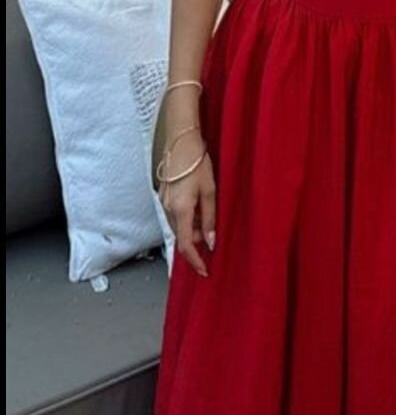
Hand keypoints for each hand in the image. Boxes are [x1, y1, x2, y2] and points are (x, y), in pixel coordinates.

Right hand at [159, 131, 216, 277]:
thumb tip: (210, 242)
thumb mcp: (210, 192)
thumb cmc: (197, 164)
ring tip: (207, 214)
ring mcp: (164, 203)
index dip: (195, 260)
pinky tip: (197, 207)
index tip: (204, 270)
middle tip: (212, 233)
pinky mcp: (164, 197)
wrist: (181, 144)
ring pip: (179, 227)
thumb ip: (209, 219)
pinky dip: (187, 219)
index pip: (186, 245)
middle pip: (182, 236)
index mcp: (181, 210)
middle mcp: (168, 209)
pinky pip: (176, 216)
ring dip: (193, 229)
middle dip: (197, 241)